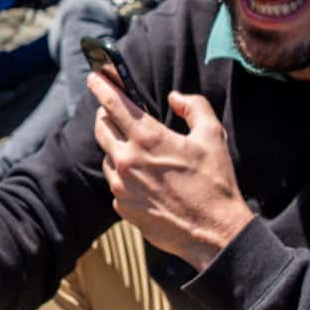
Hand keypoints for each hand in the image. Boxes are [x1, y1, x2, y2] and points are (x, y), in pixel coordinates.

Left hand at [88, 73, 252, 270]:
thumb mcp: (213, 135)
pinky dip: (124, 174)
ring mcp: (121, 185)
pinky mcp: (122, 205)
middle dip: (106, 113)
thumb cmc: (215, 183)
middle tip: (115, 110)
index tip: (94, 76)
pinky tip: (144, 178)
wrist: (213, 233)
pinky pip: (115, 181)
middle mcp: (127, 160)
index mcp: (148, 138)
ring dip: (116, 146)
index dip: (101, 85)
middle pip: (101, 126)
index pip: (113, 103)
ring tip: (138, 149)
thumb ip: (193, 106)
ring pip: (107, 155)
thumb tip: (175, 97)